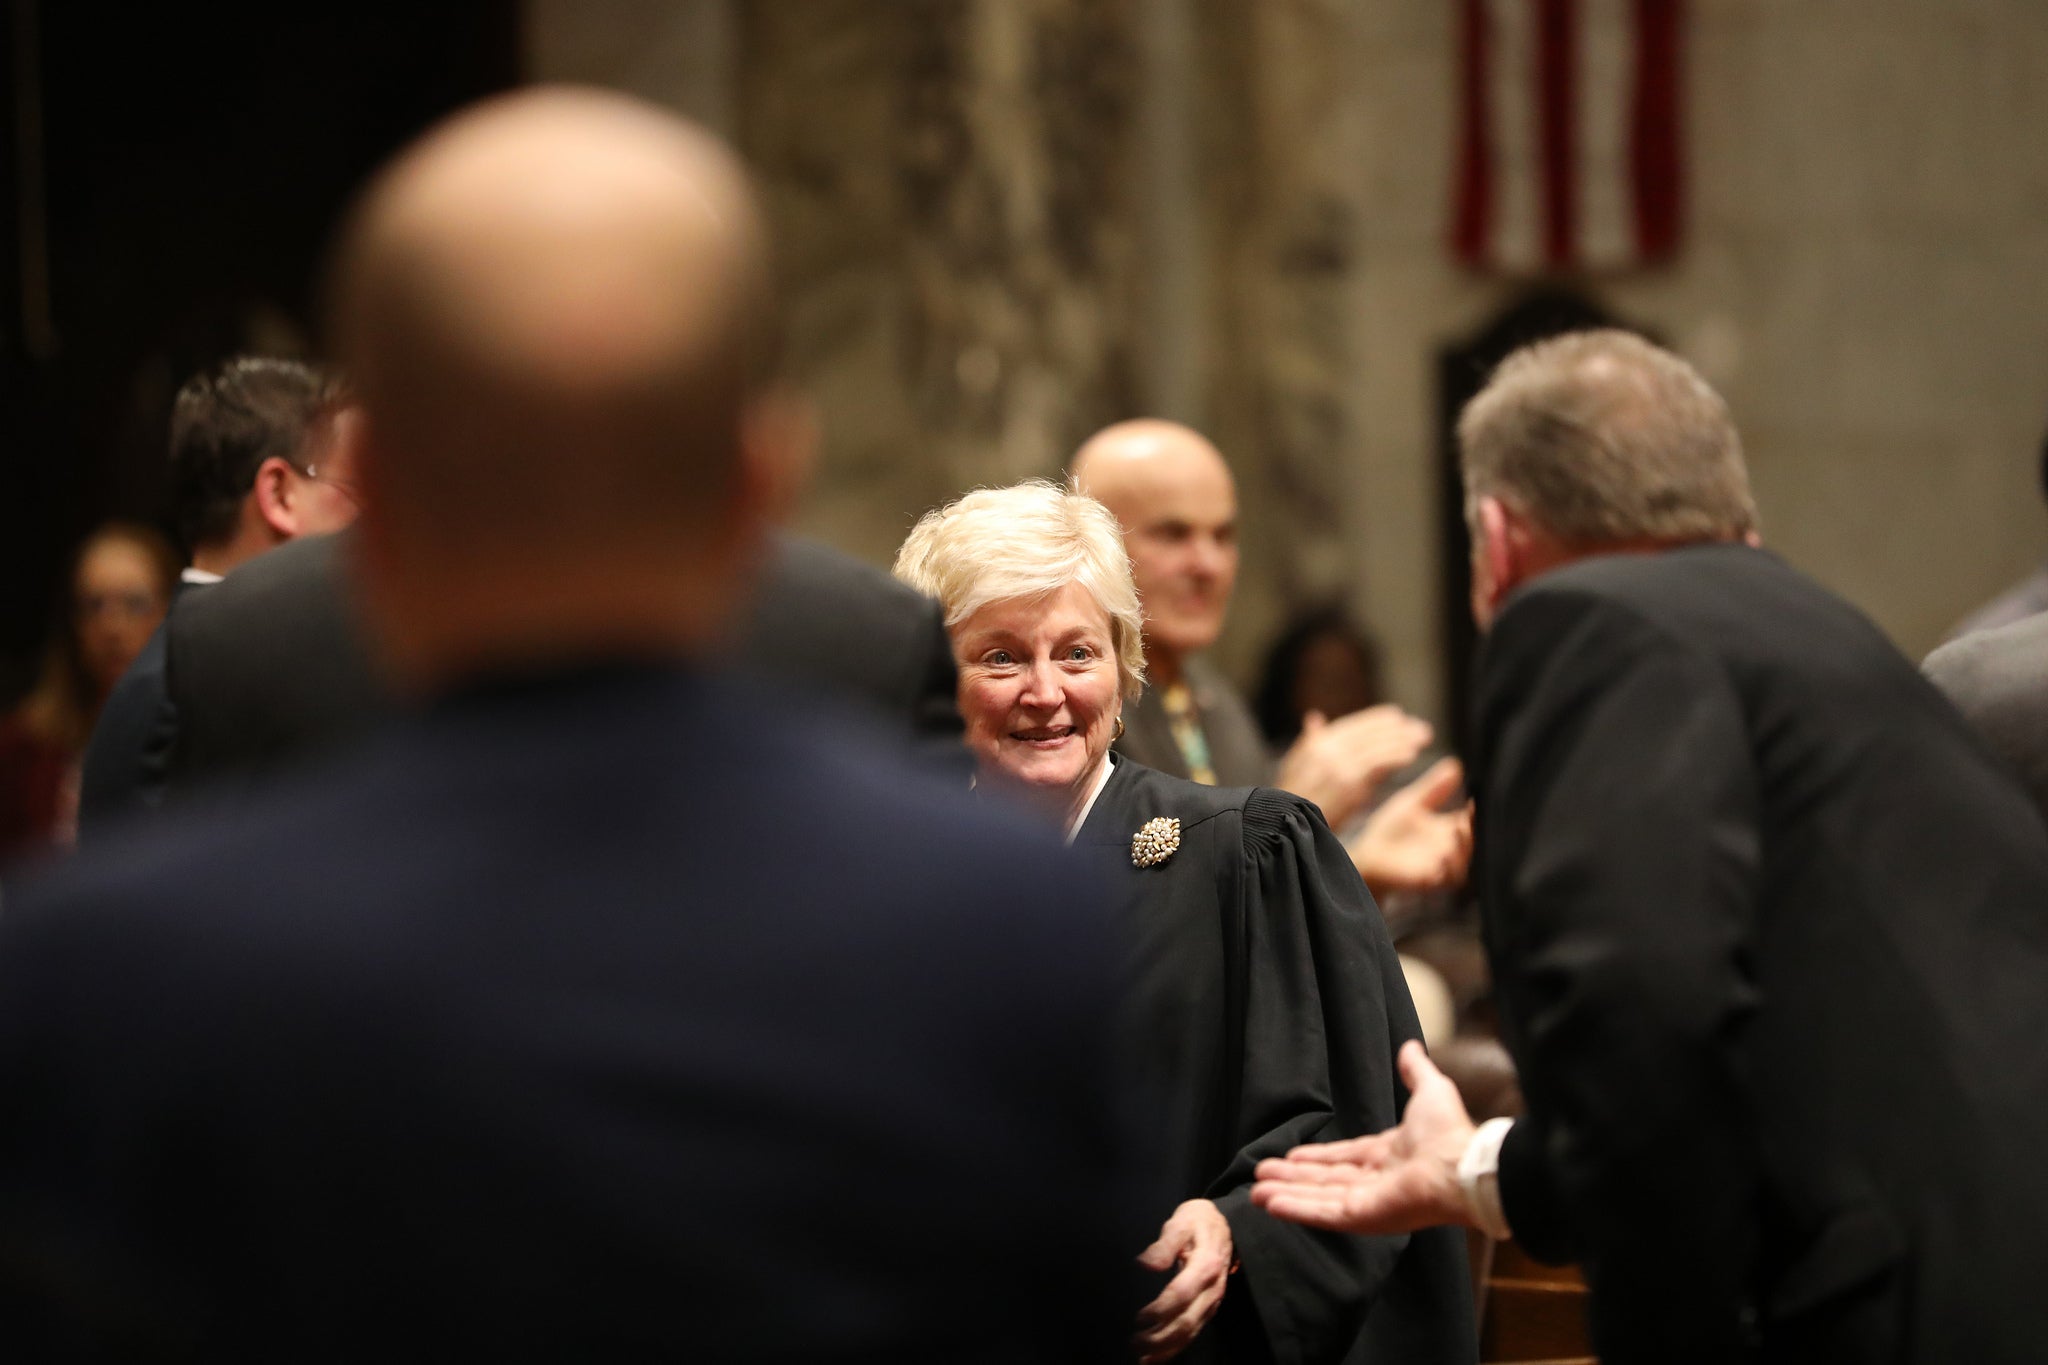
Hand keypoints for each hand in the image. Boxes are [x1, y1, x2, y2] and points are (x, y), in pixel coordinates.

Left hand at [1133, 1199, 1232, 1362]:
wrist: (1221, 1224)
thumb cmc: (1196, 1222)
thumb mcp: (1180, 1223)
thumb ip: (1163, 1246)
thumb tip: (1144, 1264)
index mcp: (1206, 1266)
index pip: (1181, 1295)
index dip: (1159, 1310)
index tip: (1138, 1318)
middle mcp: (1212, 1289)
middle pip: (1187, 1321)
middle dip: (1160, 1337)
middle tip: (1133, 1343)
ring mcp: (1213, 1301)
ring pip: (1191, 1332)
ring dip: (1166, 1348)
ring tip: (1142, 1356)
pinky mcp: (1210, 1308)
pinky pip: (1194, 1331)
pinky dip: (1176, 1347)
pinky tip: (1158, 1355)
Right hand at [1251, 1041, 1478, 1234]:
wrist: (1461, 1165)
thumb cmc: (1449, 1133)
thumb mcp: (1430, 1090)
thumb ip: (1415, 1071)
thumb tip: (1411, 1046)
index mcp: (1387, 1156)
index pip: (1342, 1158)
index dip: (1315, 1158)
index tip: (1291, 1156)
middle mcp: (1374, 1182)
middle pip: (1323, 1180)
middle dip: (1291, 1178)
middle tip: (1260, 1174)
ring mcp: (1366, 1202)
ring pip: (1316, 1197)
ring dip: (1286, 1193)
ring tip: (1255, 1191)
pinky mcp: (1361, 1216)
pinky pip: (1322, 1213)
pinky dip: (1296, 1209)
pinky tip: (1270, 1204)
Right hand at [1274, 705, 1431, 829]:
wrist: (1285, 829)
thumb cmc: (1292, 803)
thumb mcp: (1294, 768)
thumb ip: (1308, 741)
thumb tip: (1315, 717)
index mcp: (1314, 746)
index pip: (1351, 725)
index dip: (1376, 718)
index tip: (1396, 715)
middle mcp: (1325, 751)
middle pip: (1368, 734)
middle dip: (1396, 728)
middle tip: (1420, 728)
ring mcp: (1338, 767)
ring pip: (1377, 747)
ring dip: (1403, 740)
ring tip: (1423, 737)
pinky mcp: (1349, 785)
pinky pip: (1378, 765)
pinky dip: (1396, 757)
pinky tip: (1412, 755)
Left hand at [1347, 757, 1473, 898]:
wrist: (1367, 856)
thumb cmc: (1390, 830)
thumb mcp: (1413, 803)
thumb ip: (1434, 788)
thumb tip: (1456, 764)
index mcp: (1449, 830)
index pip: (1473, 821)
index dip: (1481, 811)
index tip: (1481, 797)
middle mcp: (1451, 850)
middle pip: (1475, 842)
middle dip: (1478, 831)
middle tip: (1473, 816)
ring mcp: (1442, 867)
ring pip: (1465, 862)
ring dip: (1466, 849)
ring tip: (1460, 830)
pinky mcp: (1429, 881)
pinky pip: (1446, 879)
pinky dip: (1448, 868)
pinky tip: (1445, 855)